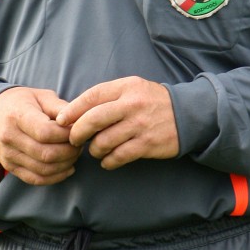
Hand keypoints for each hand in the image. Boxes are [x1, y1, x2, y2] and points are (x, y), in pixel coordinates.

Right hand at [0, 87, 81, 185]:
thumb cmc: (22, 102)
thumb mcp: (41, 96)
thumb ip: (61, 107)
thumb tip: (81, 121)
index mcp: (17, 116)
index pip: (45, 132)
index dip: (66, 135)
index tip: (76, 130)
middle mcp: (9, 137)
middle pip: (46, 154)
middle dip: (70, 152)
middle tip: (79, 144)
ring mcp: (8, 155)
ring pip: (43, 169)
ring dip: (65, 164)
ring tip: (74, 154)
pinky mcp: (10, 167)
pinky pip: (36, 179)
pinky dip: (55, 177)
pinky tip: (67, 168)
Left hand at [56, 77, 179, 169]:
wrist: (188, 114)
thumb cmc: (152, 102)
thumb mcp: (132, 88)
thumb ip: (107, 96)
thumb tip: (75, 112)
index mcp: (126, 87)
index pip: (92, 96)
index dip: (72, 110)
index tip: (61, 121)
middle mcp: (132, 104)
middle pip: (93, 119)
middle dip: (77, 133)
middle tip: (73, 140)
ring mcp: (140, 125)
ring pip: (104, 141)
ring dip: (94, 150)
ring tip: (95, 150)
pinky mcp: (147, 144)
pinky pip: (119, 156)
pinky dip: (108, 161)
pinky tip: (107, 161)